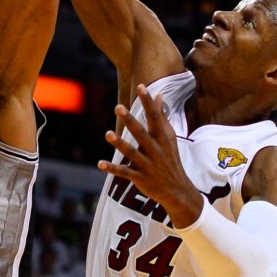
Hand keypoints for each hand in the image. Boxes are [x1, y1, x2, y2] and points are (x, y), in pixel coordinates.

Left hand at [97, 86, 202, 228]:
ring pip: (131, 153)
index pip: (155, 117)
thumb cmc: (170, 159)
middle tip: (118, 107)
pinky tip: (99, 163)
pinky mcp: (140, 178)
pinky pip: (124, 172)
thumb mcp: (169, 138)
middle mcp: (155, 150)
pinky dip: (112, 169)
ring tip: (108, 134)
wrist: (177, 190)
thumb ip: (161, 116)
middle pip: (141, 133)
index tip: (141, 86)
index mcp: (162, 138)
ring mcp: (147, 164)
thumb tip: (159, 95)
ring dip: (119, 144)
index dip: (148, 102)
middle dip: (130, 120)